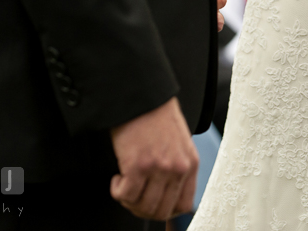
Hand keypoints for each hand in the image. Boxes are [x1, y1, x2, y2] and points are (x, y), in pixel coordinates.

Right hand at [110, 97, 199, 219]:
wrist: (142, 95)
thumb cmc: (156, 116)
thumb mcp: (179, 143)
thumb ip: (178, 167)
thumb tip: (166, 195)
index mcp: (190, 163)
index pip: (183, 205)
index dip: (164, 210)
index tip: (151, 203)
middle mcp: (178, 168)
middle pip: (160, 211)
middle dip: (142, 210)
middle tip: (132, 196)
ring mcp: (159, 168)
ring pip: (142, 207)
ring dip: (129, 201)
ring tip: (125, 185)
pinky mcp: (137, 165)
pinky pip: (125, 196)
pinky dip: (118, 192)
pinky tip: (117, 178)